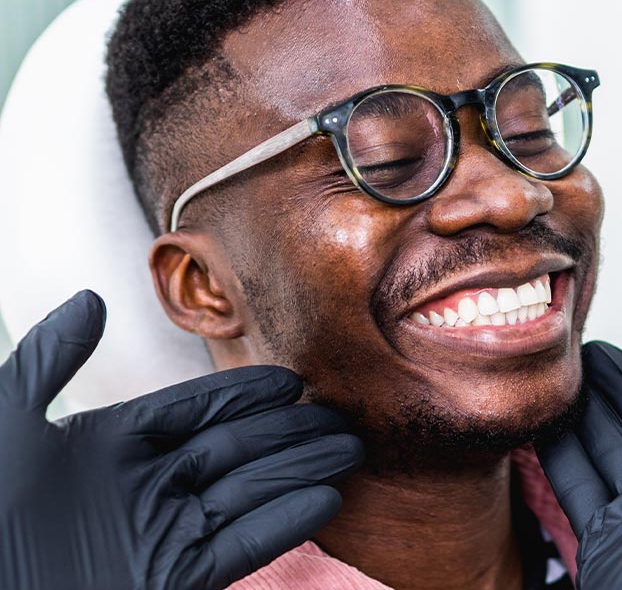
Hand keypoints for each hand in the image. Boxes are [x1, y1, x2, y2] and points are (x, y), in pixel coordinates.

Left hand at [0, 290, 363, 589]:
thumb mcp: (7, 422)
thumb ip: (49, 359)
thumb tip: (93, 298)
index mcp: (110, 444)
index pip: (194, 410)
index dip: (244, 394)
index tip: (290, 380)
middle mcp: (145, 485)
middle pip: (234, 450)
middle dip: (290, 433)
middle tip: (339, 419)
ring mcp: (162, 534)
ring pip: (247, 493)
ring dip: (300, 472)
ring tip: (348, 452)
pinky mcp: (173, 580)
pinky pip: (241, 547)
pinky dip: (285, 523)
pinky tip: (326, 500)